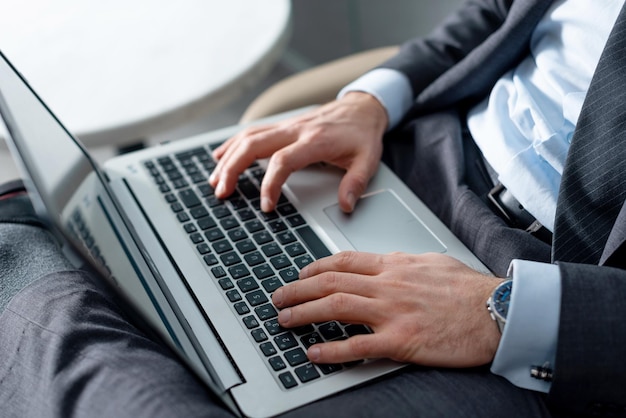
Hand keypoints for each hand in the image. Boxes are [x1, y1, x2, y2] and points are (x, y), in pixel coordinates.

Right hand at [209, 92, 387, 212]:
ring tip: (215, 180)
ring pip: (248, 137)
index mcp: (315, 140)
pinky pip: (252, 132)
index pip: (283, 161)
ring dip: (228, 158)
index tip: (266, 206)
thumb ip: (356, 183)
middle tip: (222, 192)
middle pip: (254, 145)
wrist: (363, 107)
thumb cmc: (362, 134)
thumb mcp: (368, 160)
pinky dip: (233, 144)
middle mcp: (296, 130)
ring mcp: (286, 125)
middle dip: (233, 169)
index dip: (270, 184)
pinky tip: (220, 156)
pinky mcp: (282, 125)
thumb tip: (346, 205)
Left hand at [271, 251, 502, 367]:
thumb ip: (403, 263)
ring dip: (304, 313)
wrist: (497, 311)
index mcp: (394, 265)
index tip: (300, 274)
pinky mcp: (401, 341)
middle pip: (330, 282)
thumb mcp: (432, 263)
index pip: (344, 261)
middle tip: (278, 297)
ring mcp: (392, 312)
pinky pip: (357, 345)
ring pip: (336, 307)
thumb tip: (386, 263)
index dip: (315, 268)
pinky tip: (314, 353)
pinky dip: (331, 350)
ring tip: (284, 319)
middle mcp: (387, 285)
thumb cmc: (469, 289)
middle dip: (297, 289)